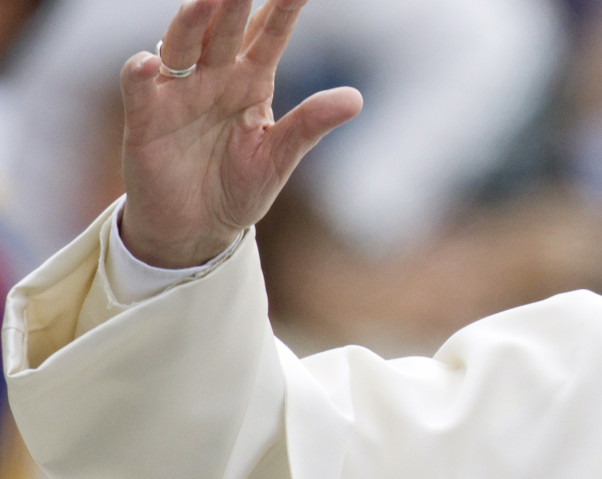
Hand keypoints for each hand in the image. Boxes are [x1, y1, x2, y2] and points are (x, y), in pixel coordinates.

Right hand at [119, 0, 361, 267]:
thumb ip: (311, 124)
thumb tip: (356, 98)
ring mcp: (178, 95)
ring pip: (182, 46)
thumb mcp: (280, 156)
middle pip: (224, 29)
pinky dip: (142, 76)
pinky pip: (141, 91)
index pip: (270, 35)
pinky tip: (148, 63)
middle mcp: (214, 77)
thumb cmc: (240, 187)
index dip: (284, 8)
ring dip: (192, 22)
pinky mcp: (146, 121)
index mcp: (252, 81)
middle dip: (235, 1)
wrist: (198, 230)